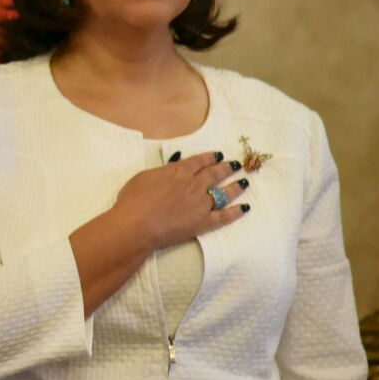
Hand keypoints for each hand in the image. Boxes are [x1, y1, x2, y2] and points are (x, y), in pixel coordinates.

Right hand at [113, 150, 249, 251]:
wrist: (136, 224)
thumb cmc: (133, 200)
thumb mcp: (144, 176)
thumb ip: (162, 171)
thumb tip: (173, 166)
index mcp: (179, 172)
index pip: (199, 161)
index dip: (210, 157)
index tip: (219, 155)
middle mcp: (194, 185)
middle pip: (214, 174)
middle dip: (226, 168)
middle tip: (235, 165)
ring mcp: (201, 204)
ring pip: (224, 193)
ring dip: (236, 186)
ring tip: (245, 182)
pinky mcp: (204, 223)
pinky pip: (225, 216)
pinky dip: (237, 212)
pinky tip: (246, 208)